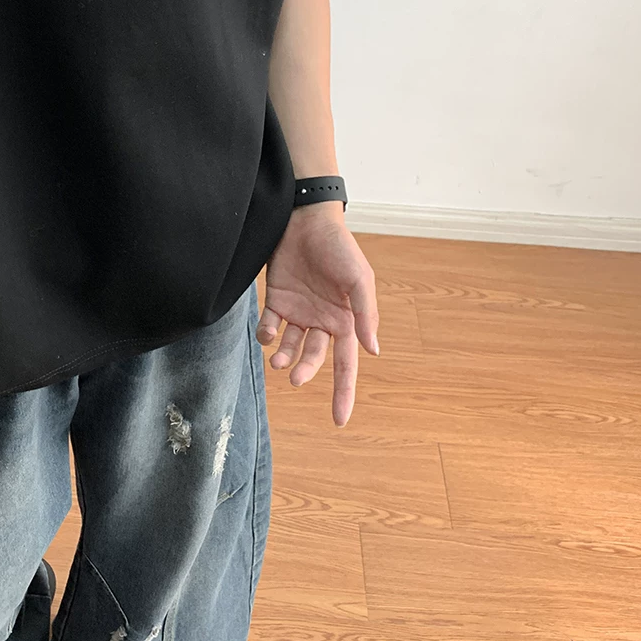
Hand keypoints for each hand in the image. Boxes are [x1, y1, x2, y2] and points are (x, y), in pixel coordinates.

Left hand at [255, 203, 379, 426]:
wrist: (306, 220)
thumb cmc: (339, 248)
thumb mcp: (359, 280)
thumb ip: (365, 315)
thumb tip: (373, 352)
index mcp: (346, 321)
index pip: (346, 365)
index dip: (343, 393)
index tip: (340, 421)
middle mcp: (322, 321)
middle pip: (314, 358)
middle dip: (305, 372)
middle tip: (294, 379)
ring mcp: (299, 312)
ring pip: (290, 347)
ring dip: (284, 358)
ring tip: (278, 361)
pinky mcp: (277, 300)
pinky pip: (270, 327)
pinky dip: (267, 335)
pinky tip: (269, 332)